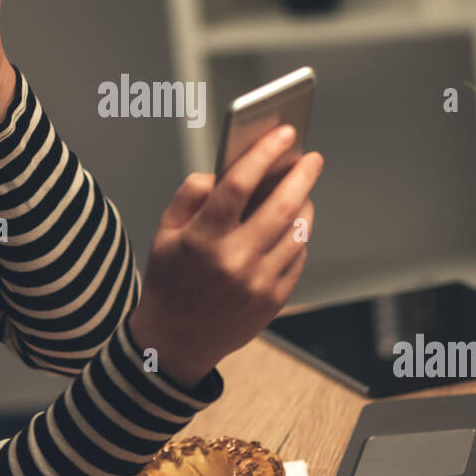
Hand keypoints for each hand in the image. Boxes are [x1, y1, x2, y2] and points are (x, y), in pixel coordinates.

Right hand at [128, 125, 323, 388]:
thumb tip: (221, 172)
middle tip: (311, 158)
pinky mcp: (274, 299)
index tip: (282, 134)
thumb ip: (189, 195)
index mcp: (202, 239)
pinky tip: (292, 226)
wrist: (175, 341)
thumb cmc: (170, 281)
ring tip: (303, 190)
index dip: (263, 153)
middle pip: (281, 206)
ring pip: (297, 231)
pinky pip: (297, 257)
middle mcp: (234, 261)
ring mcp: (258, 283)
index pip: (238, 185)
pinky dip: (298, 236)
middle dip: (301, 175)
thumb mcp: (164, 233)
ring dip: (305, 204)